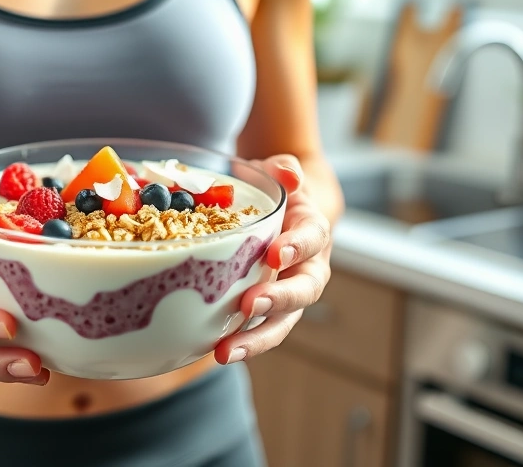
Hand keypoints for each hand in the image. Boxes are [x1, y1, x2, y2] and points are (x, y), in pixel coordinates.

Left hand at [214, 155, 331, 364]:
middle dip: (278, 300)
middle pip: (302, 292)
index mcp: (311, 232)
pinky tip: (210, 351)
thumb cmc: (278, 192)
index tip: (276, 254)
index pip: (312, 240)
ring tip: (226, 352)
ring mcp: (285, 295)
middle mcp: (305, 269)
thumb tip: (288, 173)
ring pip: (279, 323)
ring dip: (255, 339)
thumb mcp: (282, 172)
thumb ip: (285, 170)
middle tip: (251, 305)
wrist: (281, 213)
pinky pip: (254, 331)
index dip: (297, 247)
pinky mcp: (263, 312)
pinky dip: (237, 343)